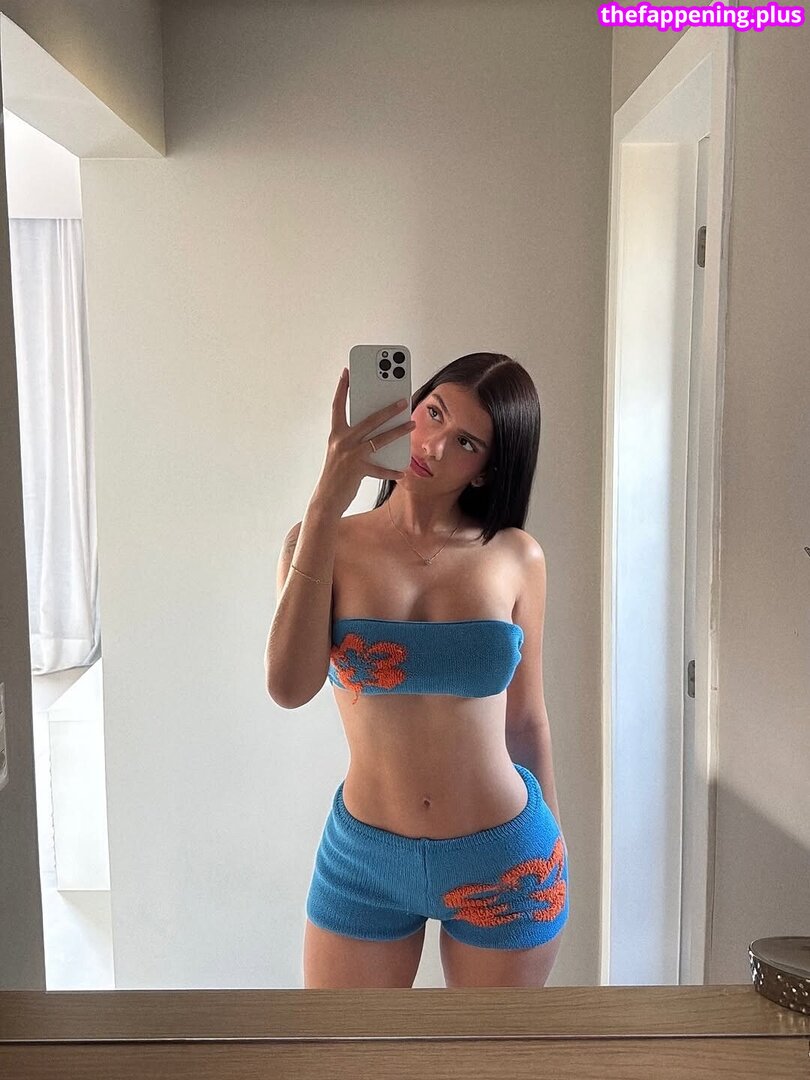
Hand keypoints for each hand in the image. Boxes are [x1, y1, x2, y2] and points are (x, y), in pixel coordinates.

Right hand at [313, 368, 415, 515]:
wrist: (325, 499)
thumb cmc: (335, 474)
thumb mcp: (340, 452)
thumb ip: (354, 439)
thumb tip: (376, 429)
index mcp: (336, 434)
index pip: (338, 406)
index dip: (342, 389)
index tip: (347, 372)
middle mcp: (342, 441)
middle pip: (368, 420)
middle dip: (387, 408)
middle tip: (402, 400)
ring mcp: (350, 455)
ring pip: (379, 439)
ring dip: (397, 431)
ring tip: (411, 424)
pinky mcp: (357, 470)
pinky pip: (379, 469)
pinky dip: (391, 471)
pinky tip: (403, 471)